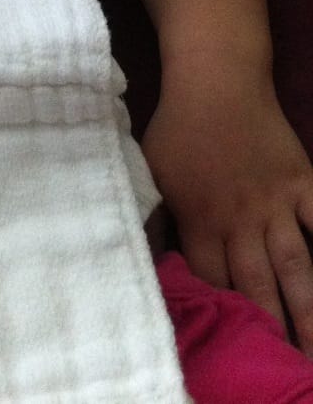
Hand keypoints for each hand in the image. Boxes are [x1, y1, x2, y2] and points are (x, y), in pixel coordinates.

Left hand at [143, 63, 312, 354]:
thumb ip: (154, 216)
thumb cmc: (177, 127)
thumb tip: (146, 256)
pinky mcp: (303, 183)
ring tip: (311, 351)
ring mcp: (277, 203)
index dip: (220, 313)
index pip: (211, 280)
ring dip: (307, 311)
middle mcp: (240, 218)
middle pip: (256, 285)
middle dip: (267, 328)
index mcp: (199, 219)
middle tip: (280, 366)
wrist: (216, 78)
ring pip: (297, 267)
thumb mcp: (149, 171)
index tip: (228, 341)